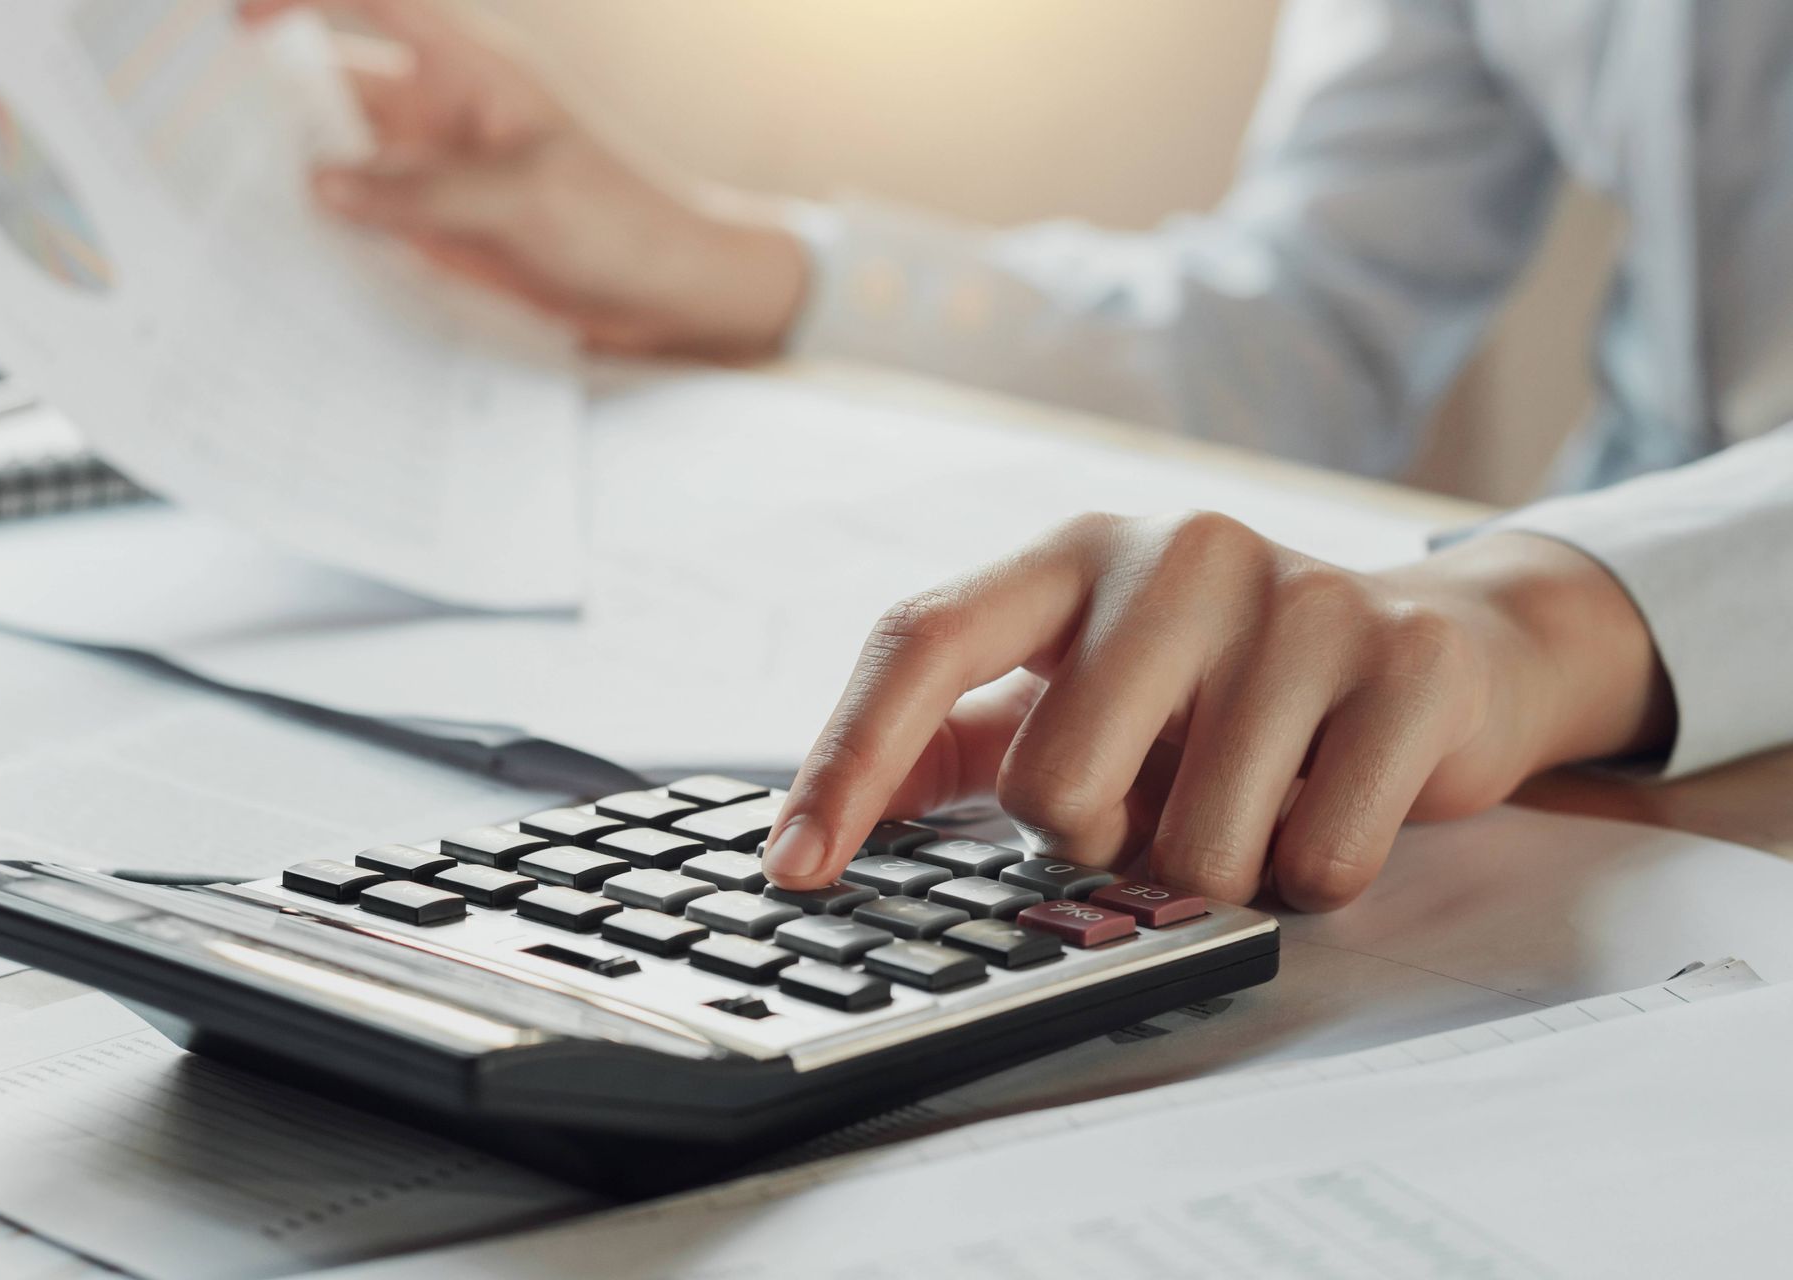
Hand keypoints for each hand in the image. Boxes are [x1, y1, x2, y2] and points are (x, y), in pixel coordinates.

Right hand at [240, 0, 808, 358]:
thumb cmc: (626, 225)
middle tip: (211, 140)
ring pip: (347, 161)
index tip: (241, 23)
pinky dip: (336, 231)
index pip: (377, 6)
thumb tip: (326, 185)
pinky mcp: (444, 231)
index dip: (307, 2)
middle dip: (279, 103)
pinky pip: (373, 220)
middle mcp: (446, 116)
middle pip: (340, 88)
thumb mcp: (526, 201)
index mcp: (471, 74)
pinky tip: (292, 253)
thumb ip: (424, 192)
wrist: (677, 295)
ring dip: (301, 177)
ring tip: (233, 203)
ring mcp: (441, 176)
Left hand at [760, 513, 1673, 909]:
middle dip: (1097, 845)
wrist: (1443, 649)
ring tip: (1256, 800)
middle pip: (1053, 788)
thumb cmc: (1228, 686)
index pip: (922, 639)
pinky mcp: (1406, 665)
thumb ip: (966, 737)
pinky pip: (1318, 863)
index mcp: (1073, 556)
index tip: (795, 869)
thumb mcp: (1090, 683)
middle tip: (1157, 806)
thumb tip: (825, 825)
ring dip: (1214, 873)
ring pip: (1191, 852)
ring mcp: (1299, 599)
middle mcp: (1176, 551)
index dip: (846, 759)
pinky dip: (1312, 879)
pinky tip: (1328, 805)